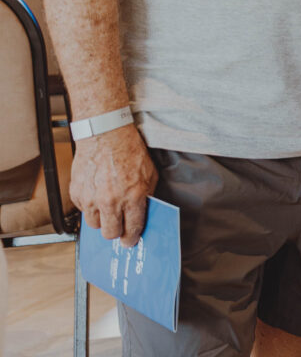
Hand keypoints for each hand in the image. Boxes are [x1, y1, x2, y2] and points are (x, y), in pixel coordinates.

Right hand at [70, 123, 156, 246]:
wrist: (105, 134)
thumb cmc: (129, 150)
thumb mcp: (149, 173)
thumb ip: (147, 195)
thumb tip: (143, 213)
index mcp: (133, 196)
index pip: (132, 228)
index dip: (131, 238)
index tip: (130, 241)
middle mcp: (111, 200)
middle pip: (109, 233)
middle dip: (115, 232)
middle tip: (118, 226)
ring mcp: (91, 198)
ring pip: (94, 225)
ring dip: (101, 219)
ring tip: (107, 206)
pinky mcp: (76, 192)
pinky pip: (82, 210)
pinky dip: (89, 206)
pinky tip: (97, 193)